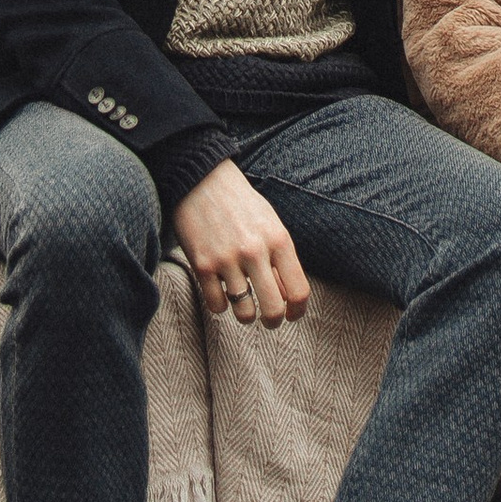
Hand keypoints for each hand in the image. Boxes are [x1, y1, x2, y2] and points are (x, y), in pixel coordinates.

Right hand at [175, 157, 310, 326]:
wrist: (202, 180)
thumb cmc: (241, 204)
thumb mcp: (270, 224)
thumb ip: (280, 258)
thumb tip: (287, 298)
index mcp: (278, 239)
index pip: (299, 290)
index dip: (298, 311)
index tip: (292, 315)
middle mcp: (255, 251)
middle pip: (273, 309)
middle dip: (273, 321)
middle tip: (269, 319)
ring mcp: (227, 260)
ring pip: (244, 313)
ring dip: (246, 314)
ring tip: (243, 301)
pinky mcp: (202, 265)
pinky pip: (217, 305)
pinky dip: (221, 304)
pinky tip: (221, 289)